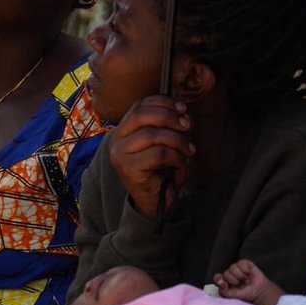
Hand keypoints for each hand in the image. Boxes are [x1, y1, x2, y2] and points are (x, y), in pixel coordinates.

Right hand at [109, 96, 195, 217]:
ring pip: (151, 134)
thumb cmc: (162, 171)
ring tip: (188, 149)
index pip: (139, 106)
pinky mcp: (129, 169)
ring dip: (176, 139)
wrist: (156, 203)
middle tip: (187, 125)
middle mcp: (117, 141)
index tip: (182, 108)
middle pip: (141, 115)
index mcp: (124, 130)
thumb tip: (182, 111)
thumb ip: (168, 126)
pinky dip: (176, 157)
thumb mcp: (165, 143)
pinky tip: (181, 164)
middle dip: (168, 116)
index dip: (161, 102)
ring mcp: (120, 155)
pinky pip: (158, 154)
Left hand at [214, 260, 283, 304]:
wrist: (259, 293)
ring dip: (240, 276)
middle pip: (226, 273)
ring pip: (233, 268)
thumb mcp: (232, 297)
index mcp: (225, 282)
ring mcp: (237, 269)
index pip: (217, 277)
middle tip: (240, 285)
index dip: (219, 279)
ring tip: (246, 281)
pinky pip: (241, 263)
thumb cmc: (246, 296)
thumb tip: (221, 283)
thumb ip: (224, 291)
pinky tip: (249, 275)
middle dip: (234, 281)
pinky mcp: (245, 264)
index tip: (223, 283)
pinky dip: (245, 270)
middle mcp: (230, 275)